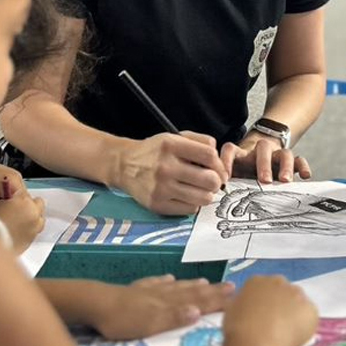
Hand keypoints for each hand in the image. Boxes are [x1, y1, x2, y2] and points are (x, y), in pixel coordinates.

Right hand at [0, 189, 45, 253]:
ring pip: (39, 219)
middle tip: (16, 208)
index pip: (22, 192)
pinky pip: (34, 232)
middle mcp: (34, 214)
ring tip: (17, 221)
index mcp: (25, 202)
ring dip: (31, 218)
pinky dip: (28, 230)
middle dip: (28, 204)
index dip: (14, 196)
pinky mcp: (31, 242)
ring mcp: (35, 229)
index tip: (8, 199)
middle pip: (38, 203)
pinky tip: (16, 232)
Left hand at [92, 275, 234, 339]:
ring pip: (176, 286)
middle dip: (211, 290)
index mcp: (169, 303)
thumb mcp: (151, 323)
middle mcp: (163, 293)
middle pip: (191, 291)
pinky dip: (166, 281)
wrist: (96, 303)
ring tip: (205, 280)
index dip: (217, 298)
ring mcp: (149, 289)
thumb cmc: (124, 319)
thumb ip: (175, 317)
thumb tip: (200, 310)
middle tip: (229, 285)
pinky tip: (169, 278)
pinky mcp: (136, 289)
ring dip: (192, 285)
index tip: (235, 293)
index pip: (198, 300)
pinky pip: (156, 282)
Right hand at [114, 132, 228, 215]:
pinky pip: (190, 209)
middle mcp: (165, 167)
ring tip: (199, 189)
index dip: (219, 163)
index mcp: (171, 145)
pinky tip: (186, 195)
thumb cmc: (154, 152)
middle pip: (210, 179)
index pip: (209, 155)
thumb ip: (200, 141)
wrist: (124, 165)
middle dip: (216, 181)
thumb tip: (220, 160)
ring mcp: (161, 188)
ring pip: (203, 198)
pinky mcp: (157, 204)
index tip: (218, 168)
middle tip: (212, 181)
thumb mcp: (174, 137)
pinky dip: (193, 204)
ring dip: (206, 194)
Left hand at [221, 133, 310, 183]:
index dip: (225, 161)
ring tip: (285, 180)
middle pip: (263, 148)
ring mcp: (276, 155)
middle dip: (263, 164)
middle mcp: (259, 151)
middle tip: (264, 180)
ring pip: (284, 153)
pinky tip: (306, 176)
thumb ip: (224, 182)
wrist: (261, 154)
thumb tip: (210, 196)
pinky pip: (299, 159)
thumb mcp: (233, 172)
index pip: (231, 149)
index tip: (225, 179)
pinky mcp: (291, 161)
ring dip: (285, 166)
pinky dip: (303, 166)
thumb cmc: (244, 170)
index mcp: (241, 153)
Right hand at [223, 276, 317, 345]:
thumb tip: (247, 307)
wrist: (255, 344)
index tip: (261, 317)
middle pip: (282, 292)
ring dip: (293, 313)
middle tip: (275, 325)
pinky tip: (295, 338)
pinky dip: (304, 326)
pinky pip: (308, 316)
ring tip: (285, 334)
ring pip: (297, 302)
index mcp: (256, 281)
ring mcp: (296, 294)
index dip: (264, 304)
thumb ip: (241, 303)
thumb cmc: (238, 330)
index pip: (263, 288)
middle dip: (280, 305)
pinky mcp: (310, 309)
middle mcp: (277, 282)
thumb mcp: (231, 311)